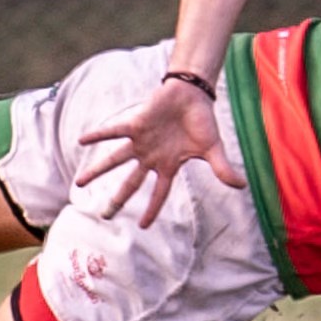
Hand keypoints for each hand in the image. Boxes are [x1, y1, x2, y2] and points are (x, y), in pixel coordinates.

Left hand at [75, 78, 245, 227]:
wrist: (194, 93)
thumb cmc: (203, 121)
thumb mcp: (212, 147)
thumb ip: (221, 167)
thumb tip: (241, 185)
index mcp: (169, 165)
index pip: (159, 193)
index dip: (152, 210)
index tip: (143, 226)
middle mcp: (151, 157)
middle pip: (131, 183)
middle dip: (117, 200)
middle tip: (104, 215)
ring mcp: (141, 142)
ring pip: (115, 160)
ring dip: (97, 170)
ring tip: (79, 182)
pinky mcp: (136, 124)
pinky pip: (114, 132)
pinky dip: (99, 135)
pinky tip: (82, 140)